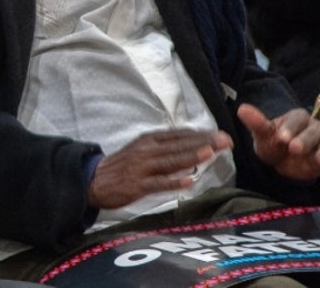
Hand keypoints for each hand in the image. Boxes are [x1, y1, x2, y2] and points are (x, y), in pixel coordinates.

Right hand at [88, 128, 232, 209]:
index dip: (200, 135)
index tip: (220, 135)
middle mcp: (146, 151)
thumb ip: (163, 146)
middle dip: (203, 143)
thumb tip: (191, 144)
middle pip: (178, 146)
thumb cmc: (122, 165)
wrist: (94, 180)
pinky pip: (158, 183)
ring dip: (191, 156)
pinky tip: (189, 181)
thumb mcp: (141, 149)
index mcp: (148, 140)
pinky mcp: (137, 185)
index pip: (178, 135)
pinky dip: (173, 182)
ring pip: (170, 161)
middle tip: (226, 141)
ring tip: (211, 152)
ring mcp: (141, 168)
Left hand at [238, 103, 319, 180]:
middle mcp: (313, 128)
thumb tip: (242, 108)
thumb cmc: (272, 143)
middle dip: (304, 141)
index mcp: (297, 118)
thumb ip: (256, 122)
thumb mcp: (262, 134)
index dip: (289, 128)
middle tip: (294, 149)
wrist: (280, 160)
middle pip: (312, 133)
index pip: (295, 120)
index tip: (281, 137)